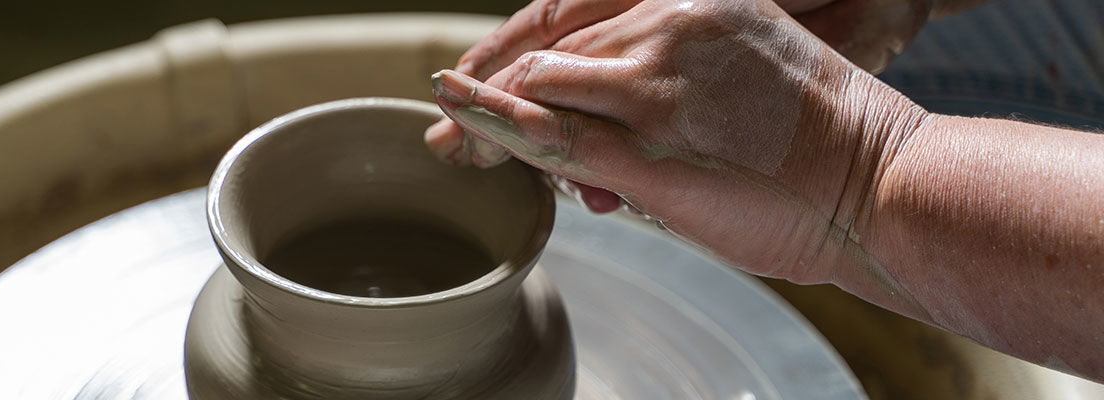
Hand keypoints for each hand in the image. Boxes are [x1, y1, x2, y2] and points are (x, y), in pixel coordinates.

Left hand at [429, 0, 927, 282]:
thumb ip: (674, 97)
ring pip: (544, 79)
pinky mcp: (647, 128)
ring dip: (490, 110)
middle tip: (452, 116)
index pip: (587, 23)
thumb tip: (611, 141)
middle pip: (556, 46)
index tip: (492, 82)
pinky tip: (458, 116)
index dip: (533, 56)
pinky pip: (550, 121)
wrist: (885, 183)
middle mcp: (670, 21)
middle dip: (498, 86)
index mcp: (695, 7)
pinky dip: (494, 120)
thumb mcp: (748, 90)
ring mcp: (656, 73)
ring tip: (453, 135)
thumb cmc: (826, 155)